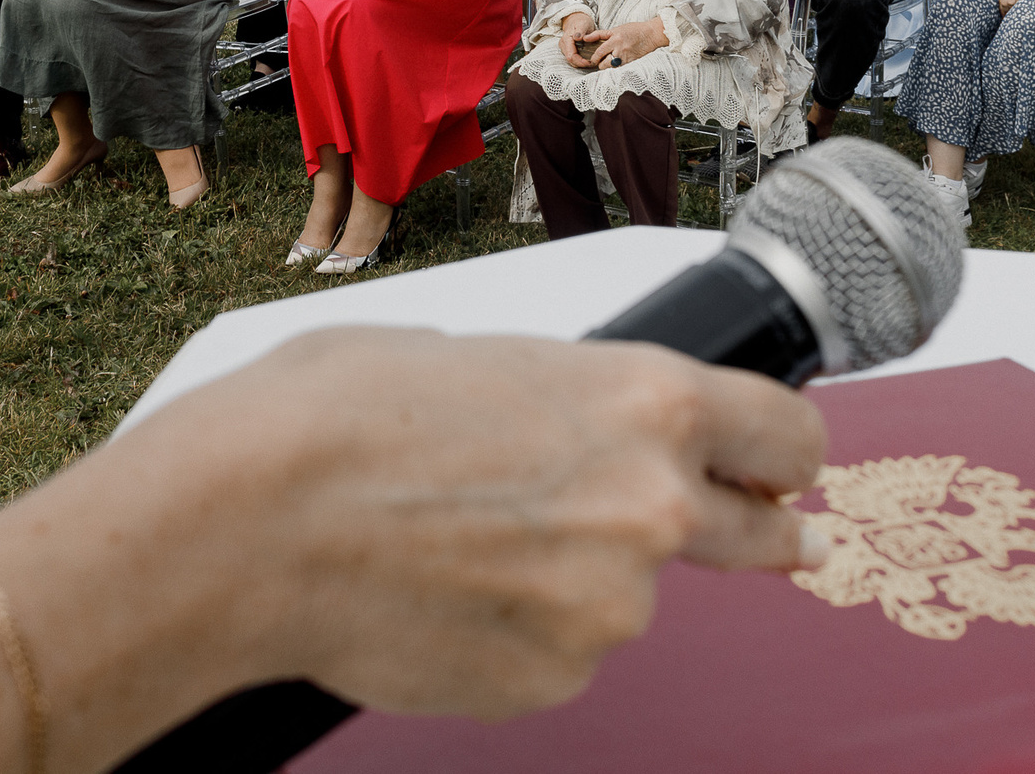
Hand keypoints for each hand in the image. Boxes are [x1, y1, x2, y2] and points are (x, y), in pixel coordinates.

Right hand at [103, 328, 826, 718]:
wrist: (246, 525)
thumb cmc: (333, 418)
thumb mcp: (475, 355)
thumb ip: (567, 399)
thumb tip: (575, 431)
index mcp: (642, 398)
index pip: (787, 435)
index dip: (788, 454)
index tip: (787, 471)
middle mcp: (649, 506)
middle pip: (760, 536)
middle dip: (764, 536)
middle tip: (771, 541)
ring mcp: (606, 608)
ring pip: (620, 595)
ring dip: (573, 577)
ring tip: (458, 541)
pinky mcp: (550, 680)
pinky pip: (555, 651)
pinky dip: (514, 630)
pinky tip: (438, 592)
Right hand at [558, 14, 598, 69]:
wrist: (576, 19)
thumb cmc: (581, 21)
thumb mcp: (583, 24)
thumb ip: (580, 31)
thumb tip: (577, 38)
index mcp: (566, 39)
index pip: (571, 56)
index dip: (580, 61)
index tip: (589, 62)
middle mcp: (564, 45)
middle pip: (570, 60)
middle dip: (581, 64)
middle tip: (592, 63)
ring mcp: (565, 48)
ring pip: (571, 61)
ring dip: (581, 63)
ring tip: (591, 62)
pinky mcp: (568, 49)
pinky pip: (573, 59)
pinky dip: (580, 61)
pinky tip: (587, 60)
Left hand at [578, 19, 666, 68]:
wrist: (651, 34)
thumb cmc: (633, 30)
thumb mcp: (615, 29)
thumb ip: (599, 34)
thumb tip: (585, 38)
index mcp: (615, 40)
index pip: (599, 53)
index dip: (593, 58)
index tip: (592, 60)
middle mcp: (620, 50)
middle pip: (604, 65)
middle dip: (601, 64)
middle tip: (601, 61)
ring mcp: (627, 58)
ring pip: (612, 68)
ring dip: (609, 66)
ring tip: (609, 61)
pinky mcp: (632, 63)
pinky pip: (620, 68)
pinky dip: (617, 66)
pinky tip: (618, 61)